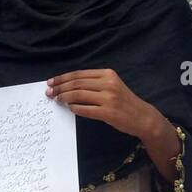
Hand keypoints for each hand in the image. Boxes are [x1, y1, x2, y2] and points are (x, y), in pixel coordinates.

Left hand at [46, 69, 160, 138]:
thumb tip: (68, 85)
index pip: (79, 74)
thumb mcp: (112, 85)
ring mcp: (109, 98)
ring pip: (78, 95)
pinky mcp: (108, 112)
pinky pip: (85, 109)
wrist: (142, 117)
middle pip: (77, 83)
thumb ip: (94, 83)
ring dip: (64, 97)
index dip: (62, 78)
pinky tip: (69, 108)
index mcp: (108, 74)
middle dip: (59, 87)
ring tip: (56, 100)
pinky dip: (74, 108)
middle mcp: (108, 84)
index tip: (51, 82)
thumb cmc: (124, 101)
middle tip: (49, 92)